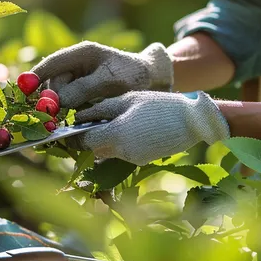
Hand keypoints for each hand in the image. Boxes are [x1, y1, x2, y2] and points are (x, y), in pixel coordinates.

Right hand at [32, 41, 172, 108]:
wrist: (155, 82)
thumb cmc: (136, 76)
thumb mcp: (112, 80)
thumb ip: (84, 88)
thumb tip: (60, 101)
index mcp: (82, 54)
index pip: (53, 63)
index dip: (35, 76)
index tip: (24, 90)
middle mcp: (76, 66)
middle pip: (52, 84)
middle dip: (51, 100)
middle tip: (55, 117)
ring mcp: (78, 81)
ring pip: (58, 98)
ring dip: (61, 110)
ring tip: (69, 120)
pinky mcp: (81, 97)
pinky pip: (68, 106)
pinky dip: (69, 115)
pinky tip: (75, 122)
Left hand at [72, 91, 229, 165]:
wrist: (193, 121)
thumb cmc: (160, 104)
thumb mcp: (128, 100)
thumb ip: (101, 109)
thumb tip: (79, 117)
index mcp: (116, 135)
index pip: (83, 142)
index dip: (72, 136)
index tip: (66, 128)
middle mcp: (122, 152)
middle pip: (94, 149)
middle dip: (87, 138)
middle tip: (86, 122)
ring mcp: (133, 159)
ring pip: (106, 151)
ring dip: (103, 139)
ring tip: (110, 120)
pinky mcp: (142, 160)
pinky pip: (121, 152)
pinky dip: (118, 142)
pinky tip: (128, 127)